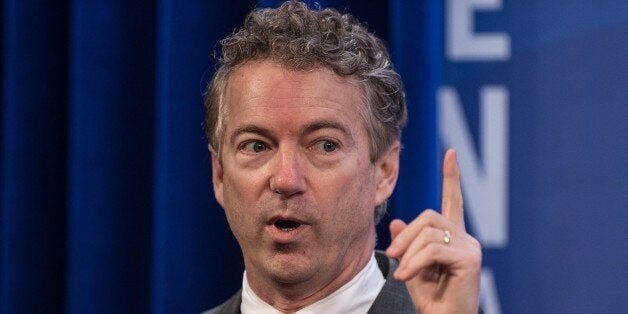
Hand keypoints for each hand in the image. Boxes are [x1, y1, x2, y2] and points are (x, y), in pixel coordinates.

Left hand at [386, 149, 481, 313]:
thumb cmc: (431, 299)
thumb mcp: (411, 267)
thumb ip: (406, 245)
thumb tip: (396, 223)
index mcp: (453, 237)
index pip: (452, 200)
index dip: (451, 177)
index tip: (451, 153)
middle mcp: (465, 238)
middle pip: (429, 217)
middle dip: (406, 236)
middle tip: (392, 255)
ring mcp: (470, 247)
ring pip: (428, 233)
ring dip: (408, 254)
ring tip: (403, 274)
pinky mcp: (469, 259)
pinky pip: (432, 250)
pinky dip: (413, 263)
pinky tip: (406, 277)